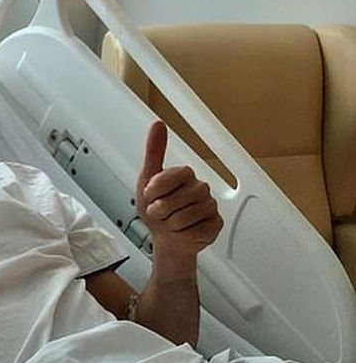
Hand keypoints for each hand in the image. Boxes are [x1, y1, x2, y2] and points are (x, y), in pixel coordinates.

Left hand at [136, 121, 222, 257]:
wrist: (167, 239)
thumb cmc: (157, 210)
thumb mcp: (146, 180)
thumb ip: (153, 153)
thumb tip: (158, 124)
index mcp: (184, 174)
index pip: (163, 180)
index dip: (151, 194)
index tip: (151, 197)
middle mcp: (200, 187)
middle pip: (170, 202)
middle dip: (158, 213)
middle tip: (161, 213)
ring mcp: (210, 205)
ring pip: (181, 219)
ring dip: (169, 225)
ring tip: (172, 222)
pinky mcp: (215, 224)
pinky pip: (193, 232)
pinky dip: (182, 235)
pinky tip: (184, 231)